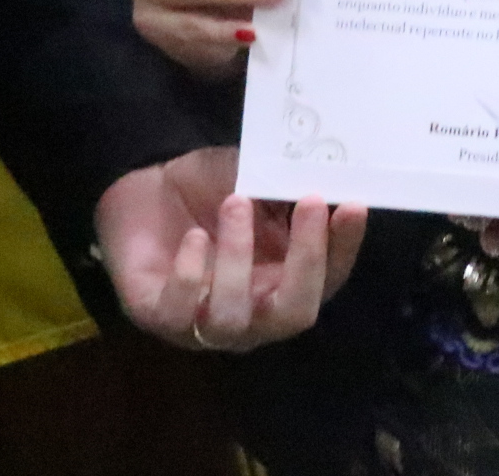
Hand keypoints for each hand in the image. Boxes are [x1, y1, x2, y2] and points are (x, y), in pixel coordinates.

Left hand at [97, 147, 367, 350]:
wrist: (146, 186)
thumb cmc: (211, 188)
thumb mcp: (257, 181)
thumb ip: (290, 189)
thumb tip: (334, 178)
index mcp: (283, 282)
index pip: (328, 280)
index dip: (343, 247)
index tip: (352, 204)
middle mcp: (252, 314)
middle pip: (294, 315)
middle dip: (306, 261)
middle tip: (308, 203)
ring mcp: (204, 321)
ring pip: (234, 317)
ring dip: (238, 257)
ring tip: (234, 201)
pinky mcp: (157, 315)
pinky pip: (179, 313)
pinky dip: (189, 274)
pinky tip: (193, 236)